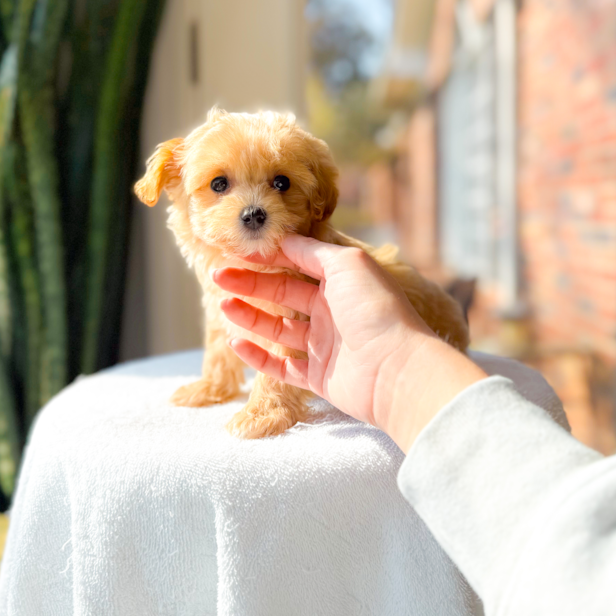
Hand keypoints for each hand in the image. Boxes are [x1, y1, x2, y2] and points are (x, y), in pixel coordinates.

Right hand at [212, 235, 485, 450]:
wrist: (396, 370)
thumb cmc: (375, 309)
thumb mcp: (347, 264)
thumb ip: (313, 251)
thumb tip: (284, 239)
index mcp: (341, 282)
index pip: (298, 264)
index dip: (268, 257)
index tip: (238, 252)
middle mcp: (332, 310)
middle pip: (283, 294)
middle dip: (251, 284)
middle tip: (218, 277)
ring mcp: (325, 345)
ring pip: (278, 328)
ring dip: (250, 316)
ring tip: (223, 305)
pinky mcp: (318, 377)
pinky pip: (281, 366)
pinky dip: (258, 356)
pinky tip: (236, 342)